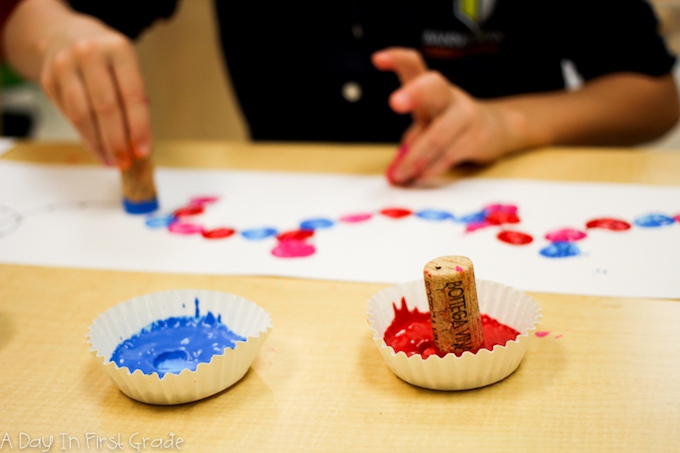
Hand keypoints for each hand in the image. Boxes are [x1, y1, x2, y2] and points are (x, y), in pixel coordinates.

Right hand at [39, 12, 150, 167]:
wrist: (67, 35)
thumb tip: (137, 145)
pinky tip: (98, 150)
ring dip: (99, 144)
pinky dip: (86, 137)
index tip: (142, 151)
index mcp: (118, 49)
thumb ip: (132, 101)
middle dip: (117, 140)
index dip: (138, 126)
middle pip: (105, 107)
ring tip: (112, 161)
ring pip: (82, 114)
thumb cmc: (107, 60)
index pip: (131, 94)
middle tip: (126, 162)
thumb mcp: (126, 69)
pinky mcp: (48, 79)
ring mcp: (64, 65)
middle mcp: (89, 53)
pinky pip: (69, 116)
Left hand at [372, 47, 513, 184]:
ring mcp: (465, 116)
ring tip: (398, 175)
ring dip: (415, 158)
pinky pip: (449, 155)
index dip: (397, 59)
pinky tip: (418, 177)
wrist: (498, 129)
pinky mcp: (475, 139)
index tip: (377, 59)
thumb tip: (395, 166)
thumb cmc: (452, 123)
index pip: (414, 66)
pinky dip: (431, 168)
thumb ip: (411, 138)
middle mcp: (449, 97)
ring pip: (437, 135)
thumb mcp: (429, 119)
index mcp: (432, 89)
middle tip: (395, 102)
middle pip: (434, 88)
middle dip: (414, 93)